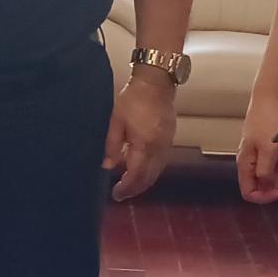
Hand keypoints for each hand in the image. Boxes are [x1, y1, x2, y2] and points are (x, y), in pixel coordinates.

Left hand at [106, 67, 176, 201]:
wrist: (156, 82)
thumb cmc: (134, 98)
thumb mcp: (116, 121)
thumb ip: (112, 145)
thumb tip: (107, 165)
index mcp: (144, 144)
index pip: (136, 175)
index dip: (126, 188)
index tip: (116, 194)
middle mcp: (159, 148)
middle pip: (149, 177)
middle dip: (135, 189)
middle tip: (121, 194)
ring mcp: (167, 144)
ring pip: (157, 171)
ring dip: (144, 181)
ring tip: (130, 184)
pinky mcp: (170, 138)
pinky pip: (162, 161)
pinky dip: (151, 170)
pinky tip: (141, 169)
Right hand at [236, 91, 277, 203]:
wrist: (270, 97)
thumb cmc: (267, 120)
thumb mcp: (268, 148)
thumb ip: (266, 171)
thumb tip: (266, 186)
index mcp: (245, 164)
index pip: (249, 193)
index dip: (265, 196)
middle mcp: (250, 162)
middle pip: (262, 185)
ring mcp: (259, 155)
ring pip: (272, 175)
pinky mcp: (268, 148)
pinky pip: (277, 164)